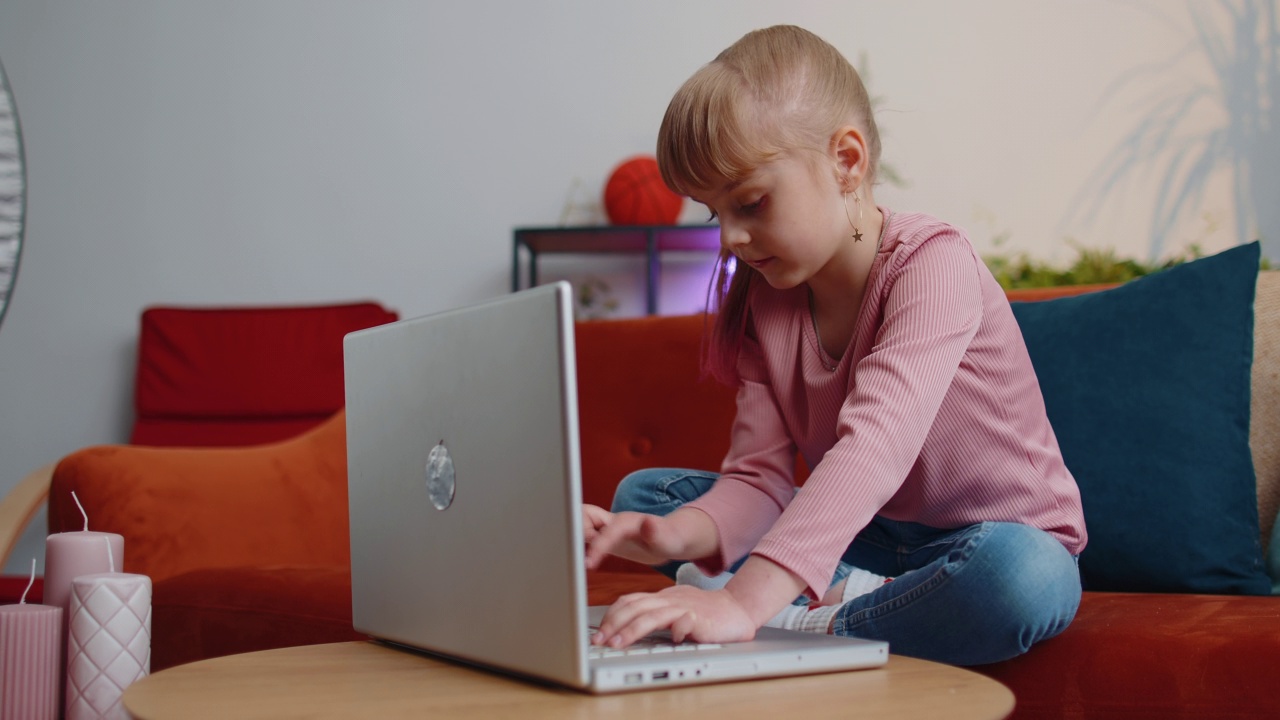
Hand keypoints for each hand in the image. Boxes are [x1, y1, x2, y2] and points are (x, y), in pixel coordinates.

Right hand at [583, 507, 717, 569]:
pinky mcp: (603, 535)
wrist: (670, 537)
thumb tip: (647, 522)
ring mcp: (606, 527)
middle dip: (574, 532)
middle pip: (582, 515)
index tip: (588, 563)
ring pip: (578, 522)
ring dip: (571, 537)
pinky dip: (575, 544)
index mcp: (626, 522)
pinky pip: (582, 534)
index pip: (606, 531)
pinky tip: (576, 561)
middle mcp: (612, 521)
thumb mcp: (668, 540)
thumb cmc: (671, 540)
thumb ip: (657, 532)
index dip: (596, 546)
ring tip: (571, 559)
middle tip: (572, 556)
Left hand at [591, 585, 756, 647]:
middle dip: (613, 624)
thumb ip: (653, 614)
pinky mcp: (701, 619)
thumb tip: (623, 628)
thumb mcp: (673, 609)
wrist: (737, 609)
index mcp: (661, 598)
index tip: (598, 633)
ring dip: (632, 630)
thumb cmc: (704, 612)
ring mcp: (685, 608)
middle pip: (635, 607)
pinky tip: (672, 639)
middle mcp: (669, 600)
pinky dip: (677, 630)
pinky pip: (686, 622)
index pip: (629, 601)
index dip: (611, 616)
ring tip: (618, 644)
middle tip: (600, 641)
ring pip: (653, 616)